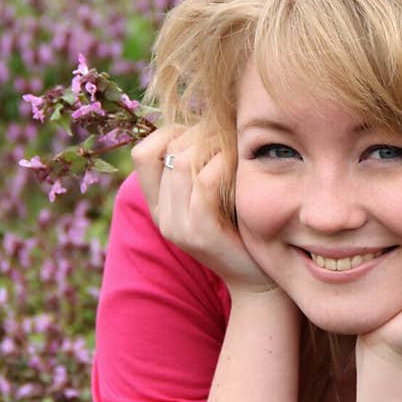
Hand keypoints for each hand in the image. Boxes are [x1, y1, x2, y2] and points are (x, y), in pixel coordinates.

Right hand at [131, 125, 277, 294]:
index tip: (201, 133)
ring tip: (236, 146)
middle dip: (200, 133)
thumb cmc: (243, 230)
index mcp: (159, 207)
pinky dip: (223, 163)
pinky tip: (239, 163)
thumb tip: (205, 121)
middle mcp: (163, 217)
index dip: (170, 133)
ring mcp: (178, 226)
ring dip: (214, 144)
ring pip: (183, 161)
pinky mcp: (200, 232)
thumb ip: (201, 169)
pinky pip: (205, 180)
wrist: (258, 281)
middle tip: (228, 134)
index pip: (143, 154)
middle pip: (167, 151)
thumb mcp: (215, 197)